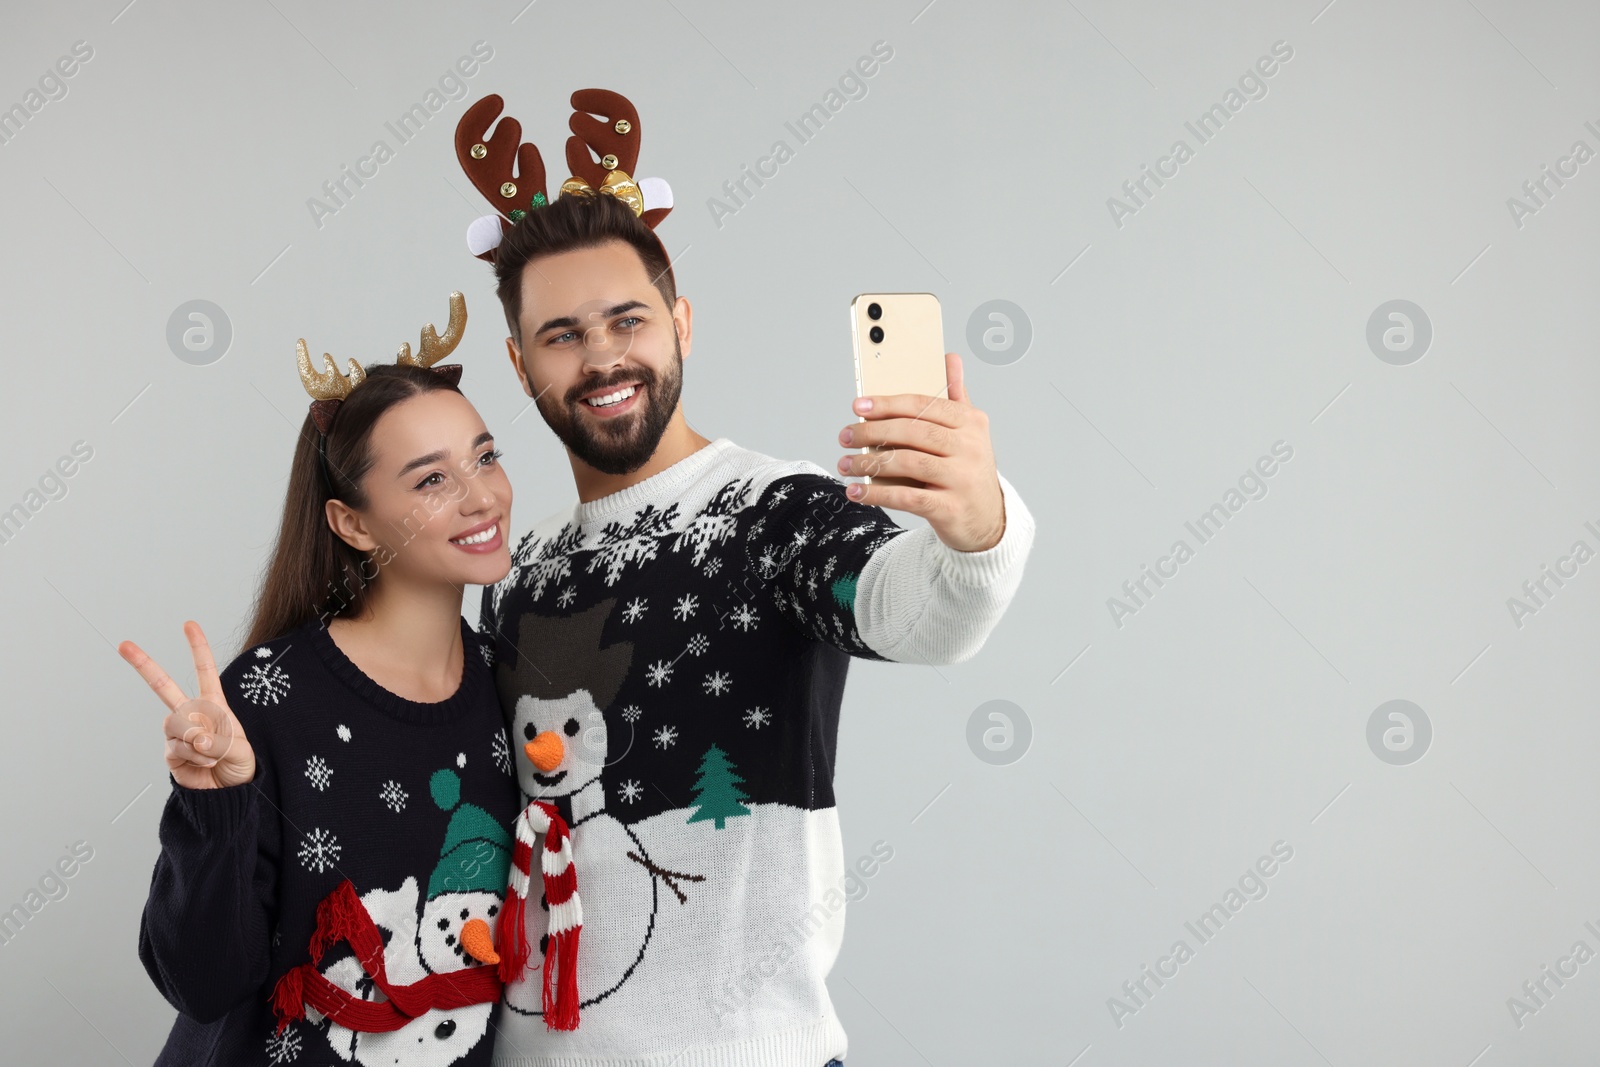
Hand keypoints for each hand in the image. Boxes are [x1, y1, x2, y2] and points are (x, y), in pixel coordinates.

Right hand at [118, 621, 256, 789]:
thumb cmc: (238, 765)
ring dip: (198, 742)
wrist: (229, 793)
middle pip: (163, 687)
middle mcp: (192, 714)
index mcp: (213, 705)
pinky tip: (204, 763)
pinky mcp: (170, 753)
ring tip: (213, 755)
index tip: (189, 625)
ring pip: (175, 725)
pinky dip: (195, 757)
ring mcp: (178, 733)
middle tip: (124, 644)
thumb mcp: (240, 749)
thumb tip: (195, 737)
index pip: (204, 671)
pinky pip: (176, 749)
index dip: (197, 648)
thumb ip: (218, 741)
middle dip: (143, 664)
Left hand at [838, 351, 1006, 552]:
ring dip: (870, 462)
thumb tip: (949, 358)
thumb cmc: (968, 469)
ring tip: (846, 463)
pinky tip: (856, 491)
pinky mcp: (950, 509)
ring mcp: (962, 479)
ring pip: (908, 463)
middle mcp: (970, 448)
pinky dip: (877, 494)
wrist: (987, 520)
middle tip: (845, 435)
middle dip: (873, 432)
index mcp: (971, 422)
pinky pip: (906, 498)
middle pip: (913, 432)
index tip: (859, 406)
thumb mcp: (969, 431)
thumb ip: (956, 396)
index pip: (924, 405)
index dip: (888, 404)